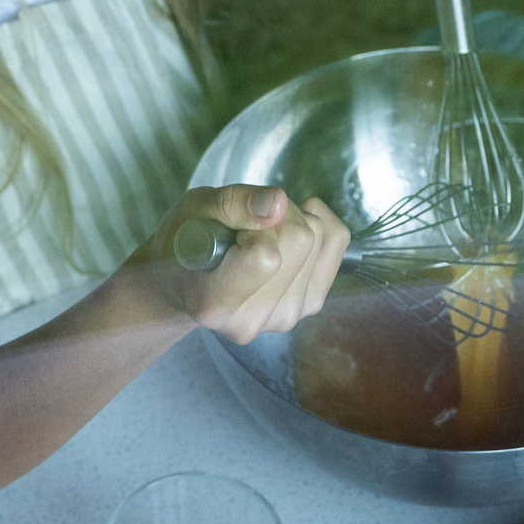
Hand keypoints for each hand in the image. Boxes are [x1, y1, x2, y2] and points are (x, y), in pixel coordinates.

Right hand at [158, 185, 348, 343]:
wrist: (187, 281)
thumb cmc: (186, 242)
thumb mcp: (193, 210)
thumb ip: (232, 205)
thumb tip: (279, 203)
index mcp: (212, 304)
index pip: (266, 258)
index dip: (254, 224)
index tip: (231, 229)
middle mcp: (252, 320)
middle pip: (301, 240)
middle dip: (277, 215)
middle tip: (245, 225)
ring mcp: (285, 317)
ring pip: (319, 238)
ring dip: (293, 220)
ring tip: (257, 234)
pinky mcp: (311, 305)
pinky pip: (338, 241)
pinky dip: (318, 221)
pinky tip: (286, 231)